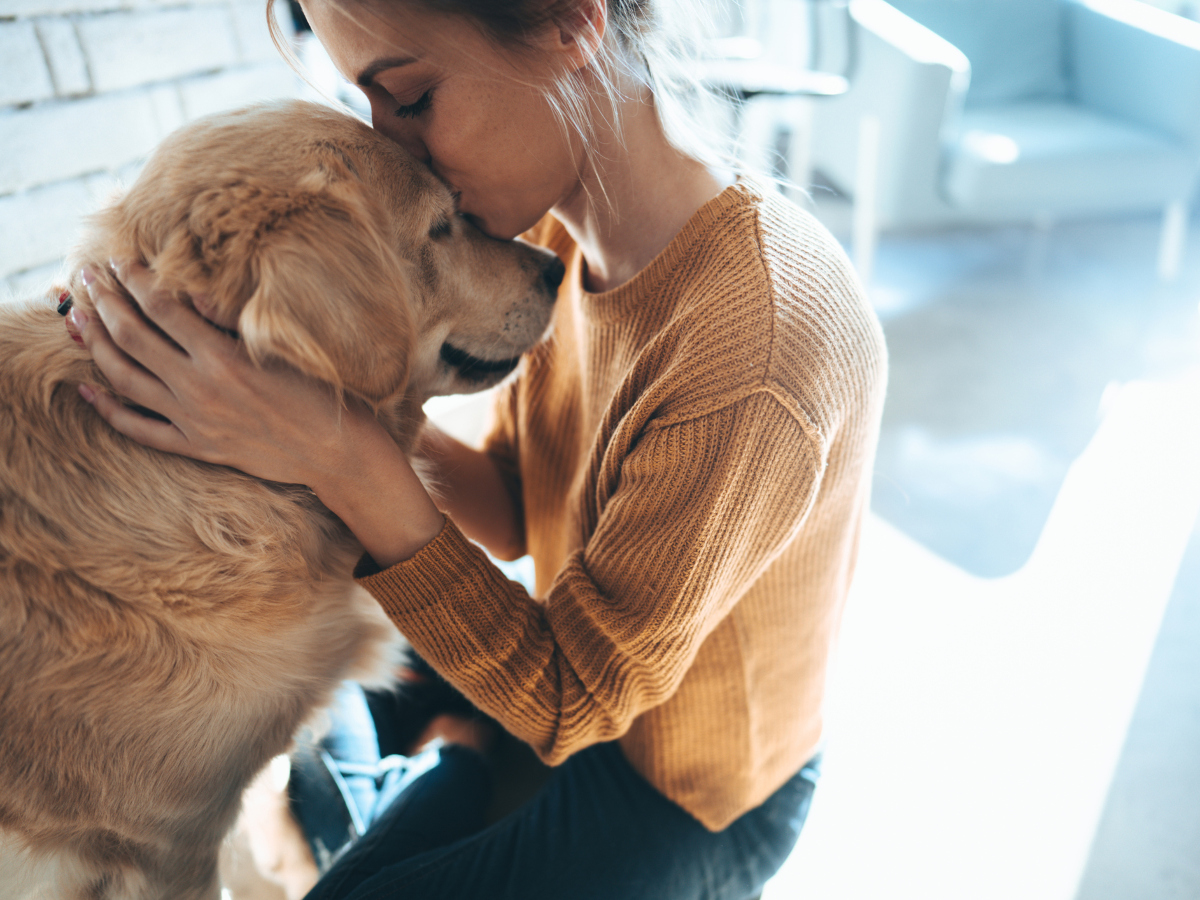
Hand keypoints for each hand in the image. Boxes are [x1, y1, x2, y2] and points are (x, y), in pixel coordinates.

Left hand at [73, 259, 442, 564]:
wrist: (336, 453)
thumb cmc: (317, 393)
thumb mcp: (280, 348)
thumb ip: (230, 320)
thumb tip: (190, 291)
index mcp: (222, 357)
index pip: (162, 309)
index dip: (134, 281)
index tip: (118, 260)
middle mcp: (200, 388)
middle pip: (133, 338)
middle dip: (105, 302)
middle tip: (87, 278)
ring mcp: (194, 421)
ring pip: (125, 379)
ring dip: (96, 346)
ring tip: (79, 319)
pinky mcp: (196, 447)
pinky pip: (139, 429)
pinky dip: (109, 409)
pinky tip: (88, 388)